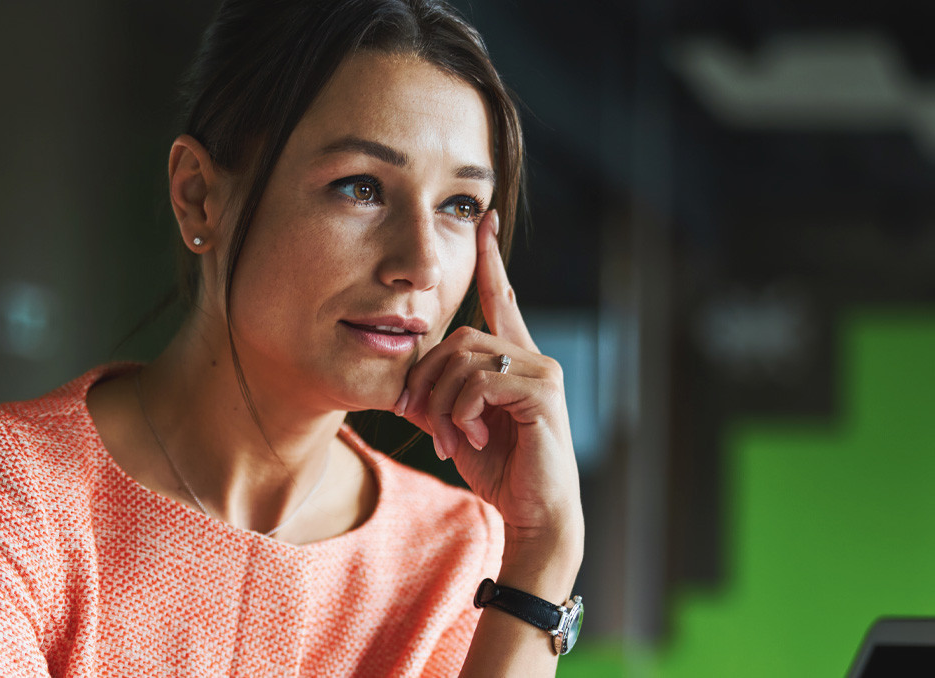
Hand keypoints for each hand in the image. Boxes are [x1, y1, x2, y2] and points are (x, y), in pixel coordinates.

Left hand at [395, 210, 583, 546]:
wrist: (532, 512)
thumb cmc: (499, 469)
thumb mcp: (456, 426)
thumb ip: (438, 397)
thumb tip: (404, 386)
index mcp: (515, 359)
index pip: (502, 298)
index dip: (491, 260)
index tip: (483, 221)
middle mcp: (533, 356)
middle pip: (458, 337)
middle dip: (428, 380)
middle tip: (421, 421)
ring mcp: (542, 371)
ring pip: (464, 360)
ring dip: (441, 405)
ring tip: (449, 439)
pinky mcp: (543, 392)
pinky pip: (479, 384)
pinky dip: (460, 414)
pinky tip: (470, 439)